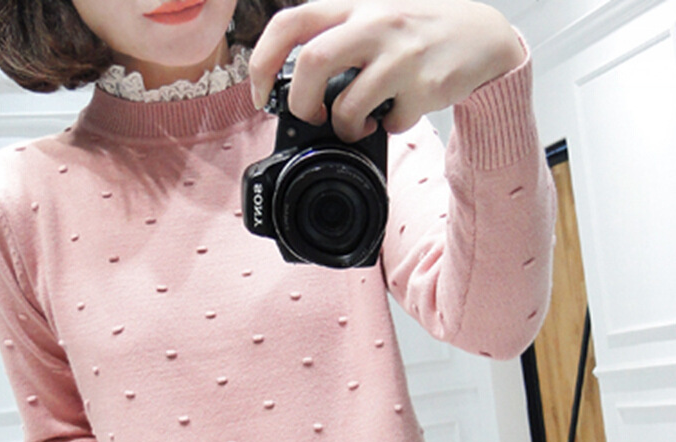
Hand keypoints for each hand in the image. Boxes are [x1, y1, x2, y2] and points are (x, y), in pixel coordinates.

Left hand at [249, 0, 525, 142]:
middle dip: (302, 104)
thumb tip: (295, 85)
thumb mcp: (373, 16)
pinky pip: (392, 122)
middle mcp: (375, 21)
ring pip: (348, 105)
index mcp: (352, 5)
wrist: (482, 35)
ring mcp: (401, 53)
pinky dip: (390, 128)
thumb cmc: (417, 31)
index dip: (262, 63)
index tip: (260, 93)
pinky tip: (398, 115)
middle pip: (312, 64)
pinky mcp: (425, 83)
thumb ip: (335, 38)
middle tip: (312, 116)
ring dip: (346, 127)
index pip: (289, 24)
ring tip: (358, 125)